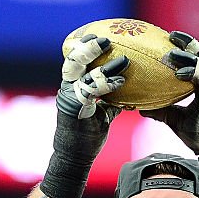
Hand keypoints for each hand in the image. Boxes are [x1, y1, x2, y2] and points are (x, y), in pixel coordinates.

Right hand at [40, 35, 128, 197]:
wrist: (75, 159)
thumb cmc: (88, 138)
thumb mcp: (102, 115)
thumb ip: (111, 101)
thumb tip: (130, 94)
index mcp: (73, 87)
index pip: (77, 62)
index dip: (86, 48)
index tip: (101, 38)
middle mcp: (68, 89)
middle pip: (74, 60)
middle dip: (88, 48)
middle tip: (106, 40)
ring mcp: (69, 98)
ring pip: (81, 73)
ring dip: (103, 65)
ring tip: (123, 60)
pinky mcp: (73, 108)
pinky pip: (90, 91)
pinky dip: (106, 84)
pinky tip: (121, 81)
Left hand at [141, 31, 198, 154]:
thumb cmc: (198, 134)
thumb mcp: (175, 120)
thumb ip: (161, 110)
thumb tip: (139, 108)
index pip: (195, 59)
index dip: (184, 47)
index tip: (167, 39)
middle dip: (188, 43)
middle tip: (170, 36)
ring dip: (188, 57)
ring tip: (171, 54)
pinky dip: (194, 74)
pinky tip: (179, 73)